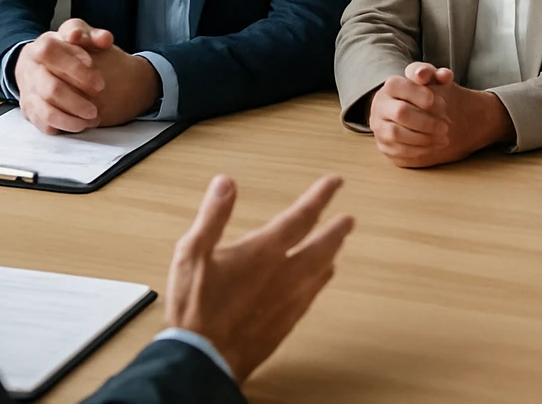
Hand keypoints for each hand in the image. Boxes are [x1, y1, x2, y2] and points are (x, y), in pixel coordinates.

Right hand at [14, 19, 159, 132]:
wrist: (41, 63)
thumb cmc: (67, 50)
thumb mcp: (80, 36)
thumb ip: (94, 36)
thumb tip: (105, 39)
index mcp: (41, 47)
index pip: (50, 53)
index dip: (74, 66)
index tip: (98, 79)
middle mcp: (30, 70)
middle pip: (51, 89)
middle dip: (78, 100)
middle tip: (98, 105)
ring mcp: (28, 92)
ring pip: (45, 111)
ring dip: (72, 118)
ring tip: (93, 118)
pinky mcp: (29, 110)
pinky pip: (43, 124)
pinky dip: (64, 126)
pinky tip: (81, 124)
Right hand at [166, 174, 353, 382]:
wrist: (203, 358)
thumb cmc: (195, 307)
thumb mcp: (192, 253)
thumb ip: (212, 216)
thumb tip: (226, 183)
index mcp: (264, 252)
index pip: (301, 217)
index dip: (321, 196)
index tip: (335, 183)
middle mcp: (285, 274)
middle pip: (322, 246)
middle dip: (337, 229)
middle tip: (348, 219)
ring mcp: (289, 300)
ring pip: (322, 271)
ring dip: (333, 254)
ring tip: (339, 245)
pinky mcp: (287, 323)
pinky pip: (313, 295)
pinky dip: (321, 281)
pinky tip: (321, 279)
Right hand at [367, 62, 514, 167]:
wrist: (421, 116)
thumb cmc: (427, 96)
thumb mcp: (434, 82)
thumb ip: (440, 75)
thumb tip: (444, 75)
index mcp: (391, 86)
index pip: (400, 87)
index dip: (422, 96)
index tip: (442, 104)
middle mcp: (380, 106)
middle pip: (400, 113)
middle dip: (427, 121)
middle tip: (446, 125)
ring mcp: (379, 127)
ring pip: (397, 134)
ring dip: (425, 137)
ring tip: (443, 136)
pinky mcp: (384, 146)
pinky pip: (399, 151)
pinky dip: (421, 149)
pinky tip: (435, 145)